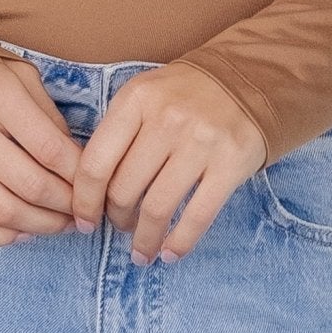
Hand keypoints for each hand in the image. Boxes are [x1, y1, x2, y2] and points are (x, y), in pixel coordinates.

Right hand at [0, 52, 83, 244]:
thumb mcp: (19, 76)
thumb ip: (49, 116)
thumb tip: (76, 163)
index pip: (50, 149)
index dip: (79, 176)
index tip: (95, 186)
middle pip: (30, 185)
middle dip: (66, 207)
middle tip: (84, 213)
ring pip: (2, 211)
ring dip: (41, 226)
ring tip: (61, 225)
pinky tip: (23, 232)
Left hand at [71, 62, 266, 263]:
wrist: (247, 78)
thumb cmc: (184, 95)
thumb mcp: (144, 95)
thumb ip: (118, 133)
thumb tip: (90, 189)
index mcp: (137, 100)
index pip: (95, 162)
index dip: (84, 201)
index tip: (84, 221)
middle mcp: (167, 119)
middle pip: (124, 189)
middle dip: (116, 219)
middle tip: (120, 226)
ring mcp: (201, 142)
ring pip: (158, 208)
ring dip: (144, 239)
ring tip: (142, 251)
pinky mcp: (231, 163)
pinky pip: (198, 216)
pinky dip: (179, 244)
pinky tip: (170, 254)